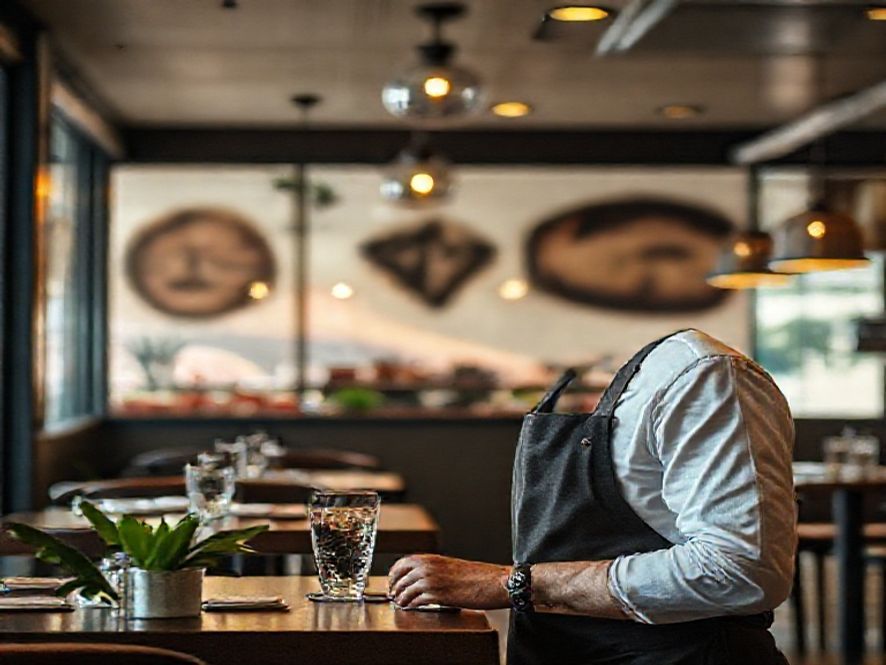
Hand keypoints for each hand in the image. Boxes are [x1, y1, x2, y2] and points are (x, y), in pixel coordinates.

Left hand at [387, 554, 509, 609]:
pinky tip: (411, 607)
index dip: (394, 574)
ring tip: (401, 603)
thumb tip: (421, 578)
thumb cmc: (478, 575)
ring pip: (406, 591)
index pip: (403, 563)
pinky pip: (416, 601)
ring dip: (401, 598)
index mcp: (432, 559)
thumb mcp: (451, 566)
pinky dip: (411, 605)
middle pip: (400, 578)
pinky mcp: (438, 596)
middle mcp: (429, 568)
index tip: (393, 580)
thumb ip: (435, 569)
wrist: (494, 582)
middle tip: (394, 594)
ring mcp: (432, 581)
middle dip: (395, 587)